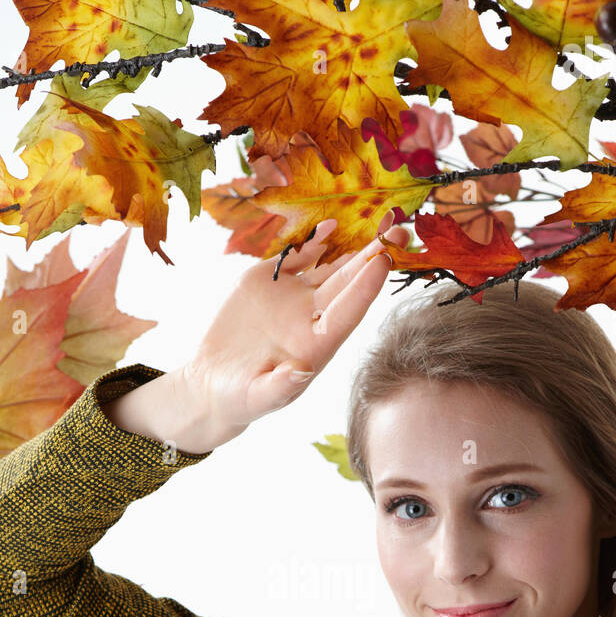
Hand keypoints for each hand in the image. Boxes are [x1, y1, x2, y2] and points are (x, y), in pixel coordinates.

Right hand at [176, 209, 410, 445]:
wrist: (214, 383)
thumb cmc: (240, 399)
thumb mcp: (257, 399)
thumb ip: (279, 388)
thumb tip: (300, 374)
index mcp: (317, 344)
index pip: (349, 311)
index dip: (366, 285)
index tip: (385, 259)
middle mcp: (312, 317)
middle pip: (349, 282)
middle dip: (374, 255)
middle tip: (401, 227)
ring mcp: (294, 297)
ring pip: (330, 265)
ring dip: (352, 243)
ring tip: (379, 217)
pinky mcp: (271, 282)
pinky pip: (299, 256)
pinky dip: (314, 239)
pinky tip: (330, 224)